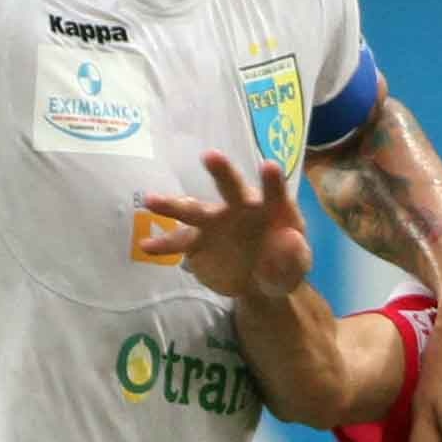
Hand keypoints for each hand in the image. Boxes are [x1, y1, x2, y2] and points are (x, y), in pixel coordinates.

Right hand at [142, 152, 312, 306]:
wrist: (259, 284)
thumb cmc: (282, 266)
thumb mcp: (295, 267)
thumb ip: (294, 257)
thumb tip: (290, 242)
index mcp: (270, 209)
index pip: (274, 193)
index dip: (272, 181)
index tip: (268, 166)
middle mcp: (239, 207)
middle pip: (231, 188)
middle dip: (222, 172)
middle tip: (211, 156)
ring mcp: (214, 223)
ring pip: (194, 210)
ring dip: (173, 205)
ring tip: (151, 200)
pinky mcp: (197, 242)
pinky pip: (178, 242)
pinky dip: (163, 244)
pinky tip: (146, 246)